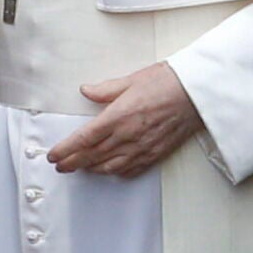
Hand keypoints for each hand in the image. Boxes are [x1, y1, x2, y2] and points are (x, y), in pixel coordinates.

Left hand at [48, 62, 201, 178]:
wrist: (198, 94)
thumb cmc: (167, 82)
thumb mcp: (130, 79)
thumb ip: (105, 89)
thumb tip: (86, 90)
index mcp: (118, 116)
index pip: (84, 138)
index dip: (66, 149)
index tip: (54, 155)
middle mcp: (128, 136)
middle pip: (93, 155)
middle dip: (73, 163)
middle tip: (60, 166)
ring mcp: (143, 148)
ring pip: (110, 166)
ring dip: (92, 169)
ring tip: (79, 168)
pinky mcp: (157, 154)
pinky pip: (132, 169)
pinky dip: (117, 172)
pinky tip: (110, 170)